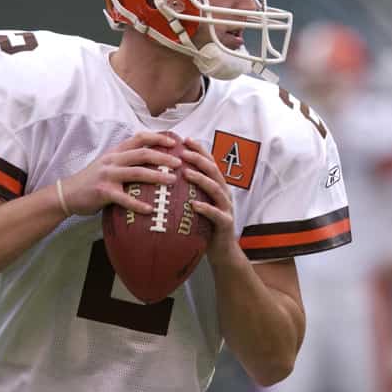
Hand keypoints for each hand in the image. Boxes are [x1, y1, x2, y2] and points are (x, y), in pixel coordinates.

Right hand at [58, 131, 180, 215]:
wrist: (68, 193)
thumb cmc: (93, 180)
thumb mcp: (109, 164)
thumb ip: (127, 160)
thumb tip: (154, 160)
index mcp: (116, 151)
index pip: (140, 138)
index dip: (158, 138)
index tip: (175, 141)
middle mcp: (113, 160)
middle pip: (142, 154)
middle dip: (163, 157)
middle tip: (180, 162)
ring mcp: (108, 175)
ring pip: (137, 173)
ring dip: (157, 177)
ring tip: (172, 181)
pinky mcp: (103, 192)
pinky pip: (124, 198)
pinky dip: (138, 204)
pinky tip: (150, 210)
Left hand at [178, 138, 238, 262]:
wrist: (223, 252)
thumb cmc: (205, 226)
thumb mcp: (197, 205)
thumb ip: (188, 191)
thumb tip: (165, 177)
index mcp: (217, 186)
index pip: (209, 163)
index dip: (199, 150)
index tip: (185, 139)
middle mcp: (224, 193)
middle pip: (214, 171)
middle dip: (199, 159)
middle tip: (183, 153)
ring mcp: (226, 208)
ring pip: (216, 189)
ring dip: (201, 179)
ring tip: (186, 173)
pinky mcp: (226, 224)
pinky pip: (217, 214)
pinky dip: (206, 208)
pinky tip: (194, 205)